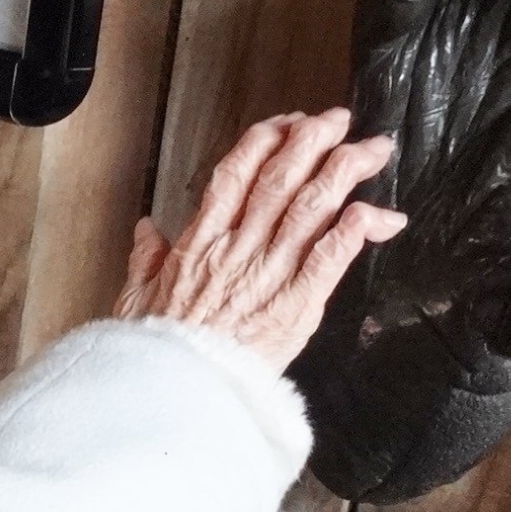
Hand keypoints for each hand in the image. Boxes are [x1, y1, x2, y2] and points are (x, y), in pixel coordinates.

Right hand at [114, 109, 405, 372]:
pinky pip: (329, 261)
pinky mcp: (294, 308)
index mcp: (198, 244)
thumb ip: (145, 259)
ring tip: (371, 151)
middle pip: (280, 180)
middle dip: (313, 142)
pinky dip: (354, 233)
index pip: (234, 175)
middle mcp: (236, 250)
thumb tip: (148, 230)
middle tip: (338, 120)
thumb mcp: (134, 298)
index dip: (264, 141)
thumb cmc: (154, 350)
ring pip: (310, 210)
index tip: (286, 125)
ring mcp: (267, 276)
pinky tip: (376, 214)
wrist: (172, 391)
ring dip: (344, 174)